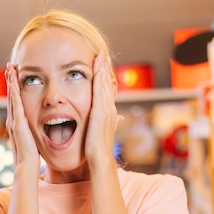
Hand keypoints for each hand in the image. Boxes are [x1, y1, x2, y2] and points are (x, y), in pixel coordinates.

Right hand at [5, 63, 39, 170]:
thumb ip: (34, 133)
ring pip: (11, 97)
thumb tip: (44, 130)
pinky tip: (13, 82)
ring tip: (10, 68)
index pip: (15, 102)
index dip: (14, 88)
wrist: (27, 165)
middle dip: (10, 80)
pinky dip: (13, 92)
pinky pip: (15, 104)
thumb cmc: (31, 156)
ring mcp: (14, 121)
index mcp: (17, 124)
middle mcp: (13, 120)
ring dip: (10, 81)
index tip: (15, 76)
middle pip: (10, 95)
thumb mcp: (33, 140)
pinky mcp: (18, 123)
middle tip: (9, 65)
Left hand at [85, 52, 120, 169]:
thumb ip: (107, 125)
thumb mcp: (102, 134)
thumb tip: (115, 120)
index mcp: (109, 114)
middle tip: (103, 55)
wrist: (100, 158)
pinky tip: (97, 69)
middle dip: (105, 69)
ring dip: (103, 69)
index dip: (105, 78)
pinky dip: (99, 79)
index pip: (106, 92)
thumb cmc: (98, 150)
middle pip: (107, 84)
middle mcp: (110, 109)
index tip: (102, 66)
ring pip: (105, 85)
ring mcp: (106, 110)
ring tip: (101, 56)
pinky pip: (100, 91)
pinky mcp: (100, 111)